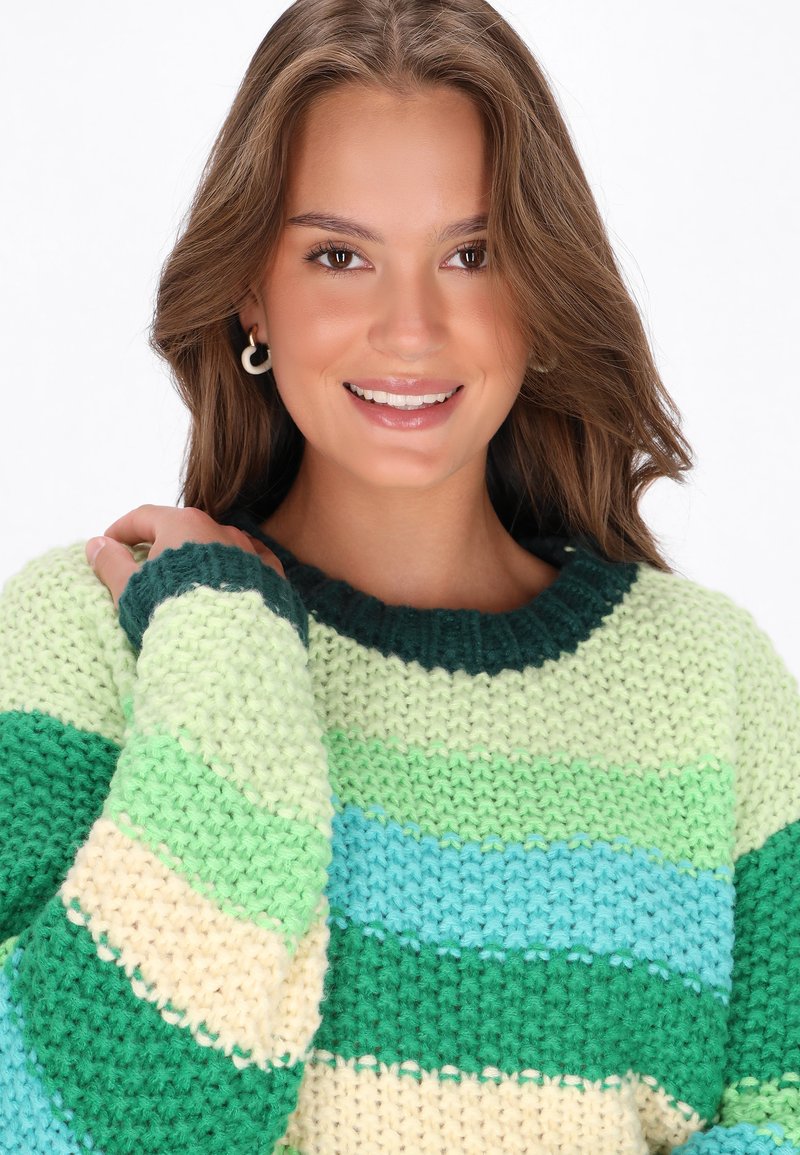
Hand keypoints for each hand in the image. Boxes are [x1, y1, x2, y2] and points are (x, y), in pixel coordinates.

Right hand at [85, 504, 284, 609]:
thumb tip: (96, 544)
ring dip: (198, 561)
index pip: (144, 517)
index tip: (109, 544)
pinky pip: (247, 567)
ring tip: (185, 585)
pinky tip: (224, 589)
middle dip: (161, 546)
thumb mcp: (131, 590)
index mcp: (183, 524)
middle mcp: (220, 529)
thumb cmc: (174, 613)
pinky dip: (231, 574)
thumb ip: (110, 563)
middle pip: (183, 530)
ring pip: (217, 548)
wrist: (234, 646)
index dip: (122, 530)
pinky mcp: (272, 576)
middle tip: (144, 567)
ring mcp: (250, 551)